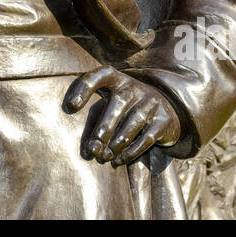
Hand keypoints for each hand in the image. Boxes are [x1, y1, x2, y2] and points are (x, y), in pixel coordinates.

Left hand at [64, 66, 181, 166]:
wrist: (165, 109)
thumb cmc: (125, 109)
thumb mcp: (109, 105)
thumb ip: (94, 119)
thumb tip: (83, 149)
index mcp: (116, 79)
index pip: (98, 76)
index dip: (83, 88)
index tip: (70, 107)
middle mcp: (134, 87)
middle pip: (118, 102)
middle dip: (103, 129)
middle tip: (92, 150)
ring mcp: (151, 101)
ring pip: (133, 122)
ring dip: (117, 144)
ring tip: (104, 158)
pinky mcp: (163, 119)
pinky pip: (147, 137)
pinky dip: (131, 152)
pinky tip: (118, 161)